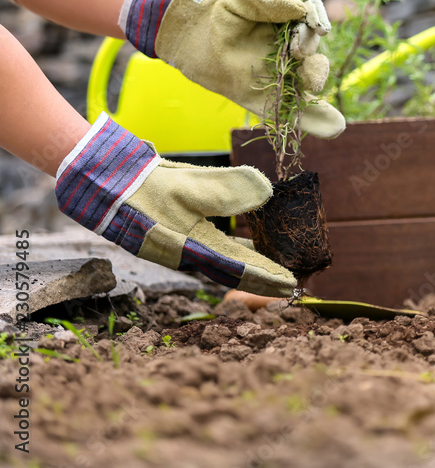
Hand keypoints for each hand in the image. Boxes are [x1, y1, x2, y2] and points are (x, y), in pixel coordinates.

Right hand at [56, 112, 296, 296]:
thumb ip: (228, 188)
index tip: (292, 286)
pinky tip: (249, 243)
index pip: (239, 269)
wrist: (104, 185)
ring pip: (225, 262)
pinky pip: (215, 249)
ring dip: (250, 265)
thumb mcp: (188, 185)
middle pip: (234, 272)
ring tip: (276, 267)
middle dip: (262, 280)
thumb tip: (267, 191)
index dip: (267, 278)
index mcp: (194, 248)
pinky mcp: (178, 234)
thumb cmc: (145, 188)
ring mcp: (183, 245)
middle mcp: (190, 253)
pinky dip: (235, 249)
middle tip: (290, 288)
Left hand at [118, 0, 344, 138]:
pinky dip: (305, 121)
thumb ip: (272, 4)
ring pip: (302, 93)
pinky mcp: (253, 97)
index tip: (313, 32)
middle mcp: (281, 56)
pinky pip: (280, 111)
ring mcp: (269, 78)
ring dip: (319, 106)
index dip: (314, 35)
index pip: (310, 37)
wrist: (183, 22)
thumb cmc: (215, 6)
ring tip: (332, 122)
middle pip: (311, 67)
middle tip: (311, 74)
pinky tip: (330, 129)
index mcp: (284, 32)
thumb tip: (303, 10)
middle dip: (317, 71)